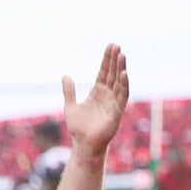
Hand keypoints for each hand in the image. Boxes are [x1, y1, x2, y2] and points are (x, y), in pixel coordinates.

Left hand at [62, 43, 128, 159]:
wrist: (83, 144)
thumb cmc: (78, 128)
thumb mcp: (70, 106)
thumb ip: (69, 91)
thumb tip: (65, 75)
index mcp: (98, 92)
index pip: (104, 72)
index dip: (107, 59)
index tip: (111, 46)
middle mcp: (108, 94)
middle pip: (112, 73)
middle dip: (115, 60)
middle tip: (117, 46)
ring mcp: (113, 102)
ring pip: (119, 82)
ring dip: (121, 68)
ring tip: (122, 55)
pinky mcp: (117, 111)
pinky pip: (122, 96)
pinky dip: (124, 84)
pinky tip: (124, 73)